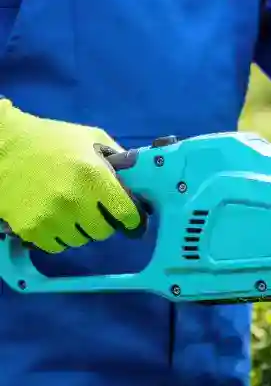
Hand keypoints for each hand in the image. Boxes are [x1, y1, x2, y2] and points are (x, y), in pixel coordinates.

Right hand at [0, 100, 142, 252]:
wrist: (2, 145)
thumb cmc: (51, 139)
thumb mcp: (92, 139)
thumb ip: (119, 159)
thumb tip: (141, 179)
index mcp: (95, 177)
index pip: (126, 214)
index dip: (131, 218)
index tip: (128, 217)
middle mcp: (75, 200)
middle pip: (104, 231)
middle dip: (103, 222)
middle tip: (94, 209)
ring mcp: (51, 217)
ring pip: (80, 240)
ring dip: (80, 230)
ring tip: (70, 211)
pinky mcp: (30, 229)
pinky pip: (55, 246)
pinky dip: (58, 236)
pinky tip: (53, 218)